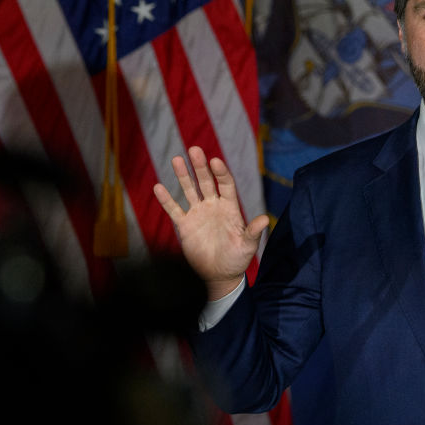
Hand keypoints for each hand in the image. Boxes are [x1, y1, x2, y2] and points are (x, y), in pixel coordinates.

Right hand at [153, 146, 269, 299]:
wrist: (220, 274)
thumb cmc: (237, 259)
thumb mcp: (247, 246)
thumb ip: (253, 232)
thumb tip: (265, 219)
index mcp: (229, 207)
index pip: (226, 184)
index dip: (221, 173)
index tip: (215, 161)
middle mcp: (213, 206)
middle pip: (206, 182)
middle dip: (200, 167)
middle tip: (195, 150)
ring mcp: (198, 214)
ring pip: (189, 190)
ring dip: (183, 176)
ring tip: (177, 159)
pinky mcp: (185, 225)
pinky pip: (174, 210)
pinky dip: (166, 200)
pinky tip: (158, 187)